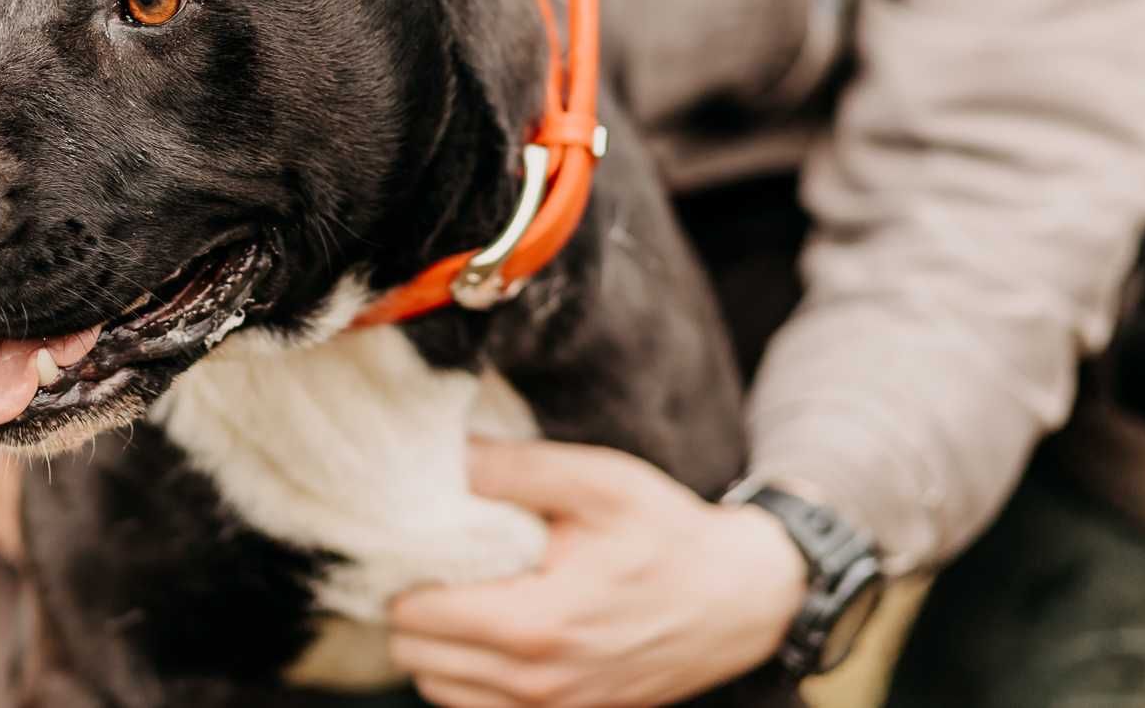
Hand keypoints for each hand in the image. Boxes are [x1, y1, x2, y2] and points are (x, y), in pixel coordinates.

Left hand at [388, 441, 804, 707]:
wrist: (739, 598)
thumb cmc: (666, 534)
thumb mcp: (596, 480)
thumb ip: (511, 469)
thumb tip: (441, 460)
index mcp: (535, 625)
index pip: (415, 615)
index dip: (404, 570)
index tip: (418, 537)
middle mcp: (536, 684)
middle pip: (415, 657)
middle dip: (412, 606)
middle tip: (433, 560)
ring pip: (436, 690)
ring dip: (434, 645)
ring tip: (459, 592)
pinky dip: (464, 673)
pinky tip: (486, 626)